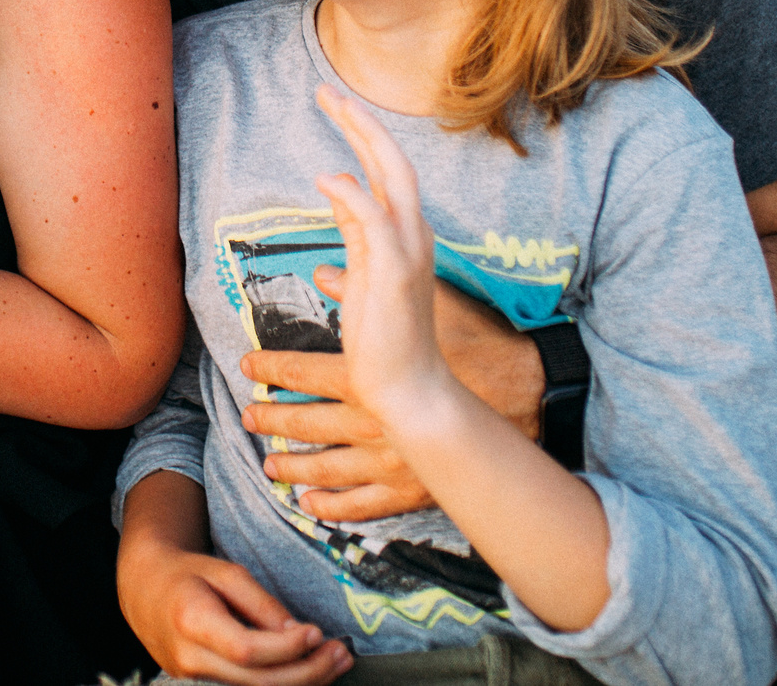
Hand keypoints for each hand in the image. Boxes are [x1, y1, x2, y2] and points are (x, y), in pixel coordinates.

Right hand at [120, 534, 350, 685]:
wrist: (143, 588)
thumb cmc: (186, 573)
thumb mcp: (226, 573)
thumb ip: (262, 604)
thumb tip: (300, 634)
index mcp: (192, 621)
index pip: (247, 650)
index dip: (286, 648)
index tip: (316, 633)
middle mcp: (190, 657)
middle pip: (257, 681)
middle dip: (307, 672)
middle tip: (341, 653)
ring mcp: (193, 676)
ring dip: (302, 680)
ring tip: (336, 661)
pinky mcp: (201, 682)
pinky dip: (282, 681)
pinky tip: (309, 668)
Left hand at [242, 281, 540, 520]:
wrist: (528, 399)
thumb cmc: (477, 348)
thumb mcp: (425, 309)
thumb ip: (367, 288)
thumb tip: (323, 270)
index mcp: (368, 378)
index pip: (303, 373)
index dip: (271, 369)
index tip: (248, 367)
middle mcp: (371, 423)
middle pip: (307, 423)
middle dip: (274, 420)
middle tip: (248, 417)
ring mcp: (389, 461)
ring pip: (326, 468)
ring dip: (293, 465)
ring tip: (268, 465)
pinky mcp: (410, 489)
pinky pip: (362, 505)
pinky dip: (333, 507)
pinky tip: (310, 503)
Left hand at [310, 86, 462, 440]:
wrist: (408, 390)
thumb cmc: (384, 342)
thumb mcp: (361, 279)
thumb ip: (352, 240)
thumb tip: (333, 200)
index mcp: (403, 235)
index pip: (384, 172)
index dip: (361, 136)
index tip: (334, 104)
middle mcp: (411, 235)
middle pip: (392, 162)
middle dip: (361, 122)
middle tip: (328, 90)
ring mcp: (407, 252)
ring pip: (392, 178)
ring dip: (363, 138)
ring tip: (333, 104)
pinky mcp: (393, 273)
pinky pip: (375, 222)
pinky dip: (354, 195)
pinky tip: (329, 178)